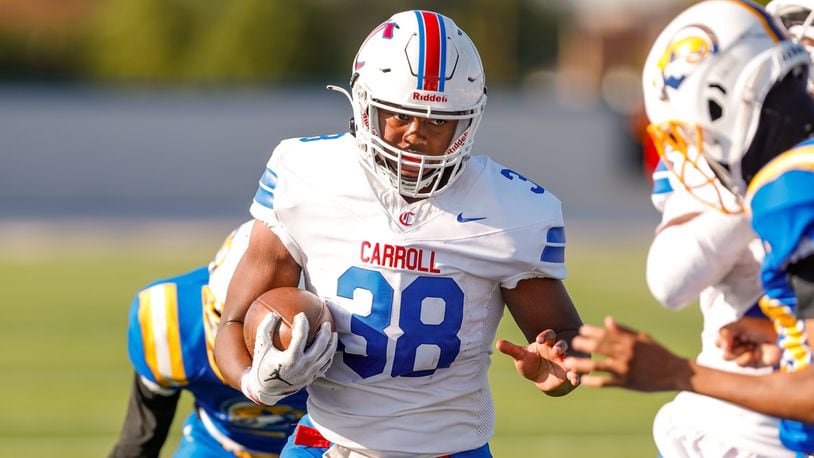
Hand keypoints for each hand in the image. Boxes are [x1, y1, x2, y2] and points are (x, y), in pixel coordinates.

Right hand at [241, 312, 336, 404]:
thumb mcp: (261, 348)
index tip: (301, 315)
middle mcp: (303, 366)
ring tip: (333, 333)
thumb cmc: (263, 366)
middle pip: (320, 345)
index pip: (301, 336)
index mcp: (291, 358)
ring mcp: (310, 373)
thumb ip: (265, 329)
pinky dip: (329, 354)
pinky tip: (329, 346)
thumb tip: (273, 314)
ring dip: (332, 343)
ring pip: (327, 355)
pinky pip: (326, 365)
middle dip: (325, 332)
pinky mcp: (312, 378)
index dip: (302, 323)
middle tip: (326, 323)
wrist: (266, 390)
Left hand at [496, 329, 578, 395]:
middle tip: (556, 350)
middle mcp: (557, 350)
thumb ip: (511, 349)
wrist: (539, 378)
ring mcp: (564, 361)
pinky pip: (574, 373)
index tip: (539, 340)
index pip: (548, 335)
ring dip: (570, 359)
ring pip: (570, 357)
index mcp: (546, 343)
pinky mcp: (568, 373)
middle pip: (561, 344)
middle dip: (560, 346)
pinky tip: (576, 380)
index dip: (545, 336)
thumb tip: (498, 343)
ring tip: (568, 364)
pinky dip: (575, 376)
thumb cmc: (530, 363)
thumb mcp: (520, 356)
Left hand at [563, 316, 691, 391]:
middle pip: (599, 348)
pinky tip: (583, 380)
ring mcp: (625, 369)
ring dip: (582, 364)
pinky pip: (606, 382)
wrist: (675, 372)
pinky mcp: (626, 382)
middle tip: (572, 343)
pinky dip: (593, 381)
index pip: (606, 334)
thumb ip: (624, 330)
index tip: (581, 330)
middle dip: (583, 345)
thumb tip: (607, 320)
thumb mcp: (643, 338)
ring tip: (569, 363)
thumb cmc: (659, 353)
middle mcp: (626, 354)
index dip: (592, 331)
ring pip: (598, 366)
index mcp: (630, 341)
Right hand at [717, 317, 779, 367]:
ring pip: (728, 357)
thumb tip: (721, 346)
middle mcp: (736, 345)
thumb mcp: (741, 324)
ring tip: (751, 345)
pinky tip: (754, 353)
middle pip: (721, 349)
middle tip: (743, 340)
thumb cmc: (761, 328)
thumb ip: (726, 332)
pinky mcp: (750, 363)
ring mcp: (743, 354)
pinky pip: (740, 364)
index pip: (718, 340)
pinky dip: (746, 358)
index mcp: (733, 335)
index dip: (721, 339)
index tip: (730, 336)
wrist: (779, 337)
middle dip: (731, 346)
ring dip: (738, 351)